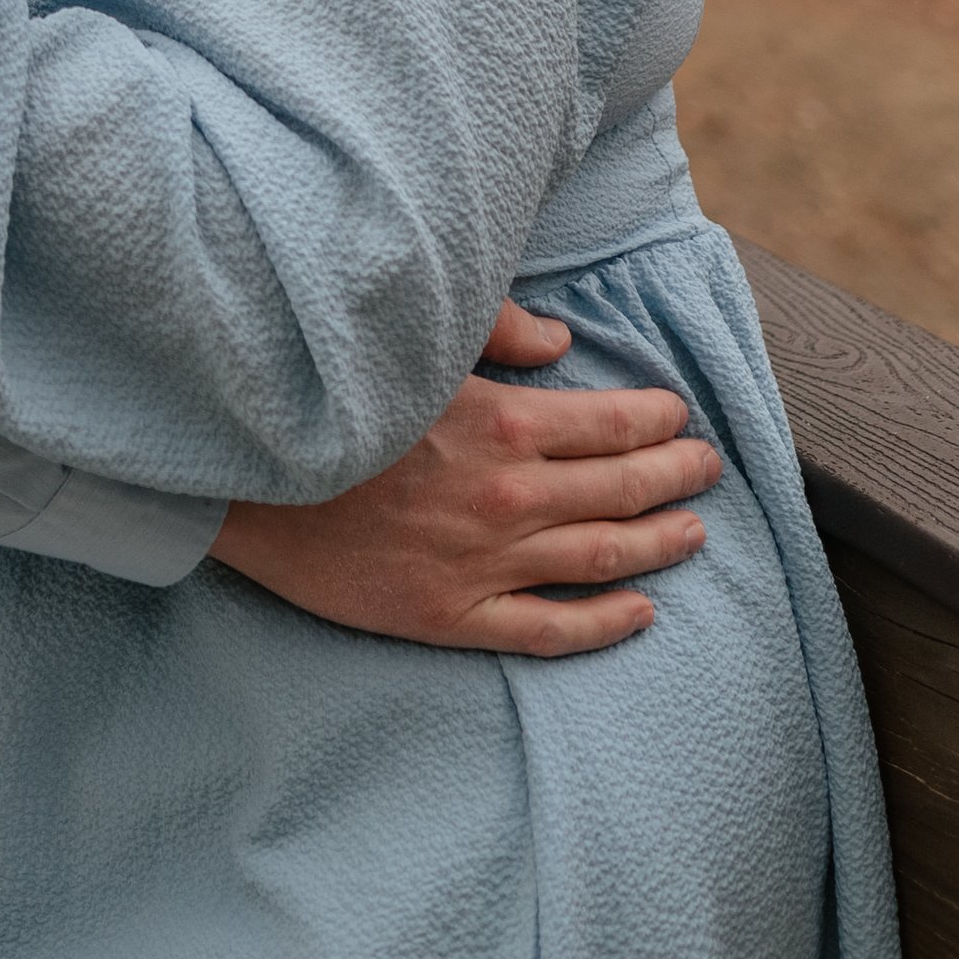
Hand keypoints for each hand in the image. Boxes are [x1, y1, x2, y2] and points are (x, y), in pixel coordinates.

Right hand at [210, 303, 721, 656]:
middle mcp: (510, 500)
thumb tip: (563, 342)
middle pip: (622, 490)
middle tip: (707, 469)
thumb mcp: (415, 343)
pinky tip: (640, 614)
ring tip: (693, 533)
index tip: (678, 414)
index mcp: (505, 425)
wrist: (251, 483)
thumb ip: (497, 329)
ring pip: (602, 560)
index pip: (613, 424)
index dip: (658, 419)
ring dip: (658, 544)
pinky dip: (605, 624)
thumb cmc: (334, 400)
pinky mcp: (455, 616)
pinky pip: (551, 629)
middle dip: (676, 476)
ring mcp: (487, 565)